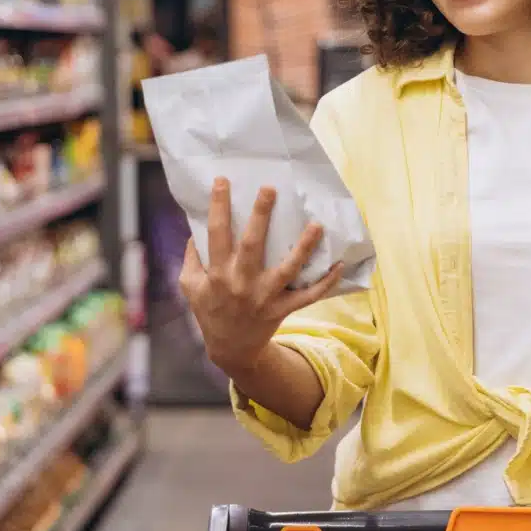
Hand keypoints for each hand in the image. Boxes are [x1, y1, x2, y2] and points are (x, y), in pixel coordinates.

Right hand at [179, 178, 341, 373]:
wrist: (230, 349)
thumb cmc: (209, 311)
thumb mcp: (190, 286)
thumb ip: (192, 258)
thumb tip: (196, 229)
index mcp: (218, 274)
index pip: (216, 235)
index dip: (218, 207)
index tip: (223, 181)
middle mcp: (241, 283)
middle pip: (252, 245)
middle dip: (261, 216)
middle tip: (270, 188)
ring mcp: (264, 297)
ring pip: (287, 269)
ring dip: (303, 247)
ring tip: (317, 225)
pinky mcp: (282, 309)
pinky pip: (308, 296)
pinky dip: (325, 283)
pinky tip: (339, 265)